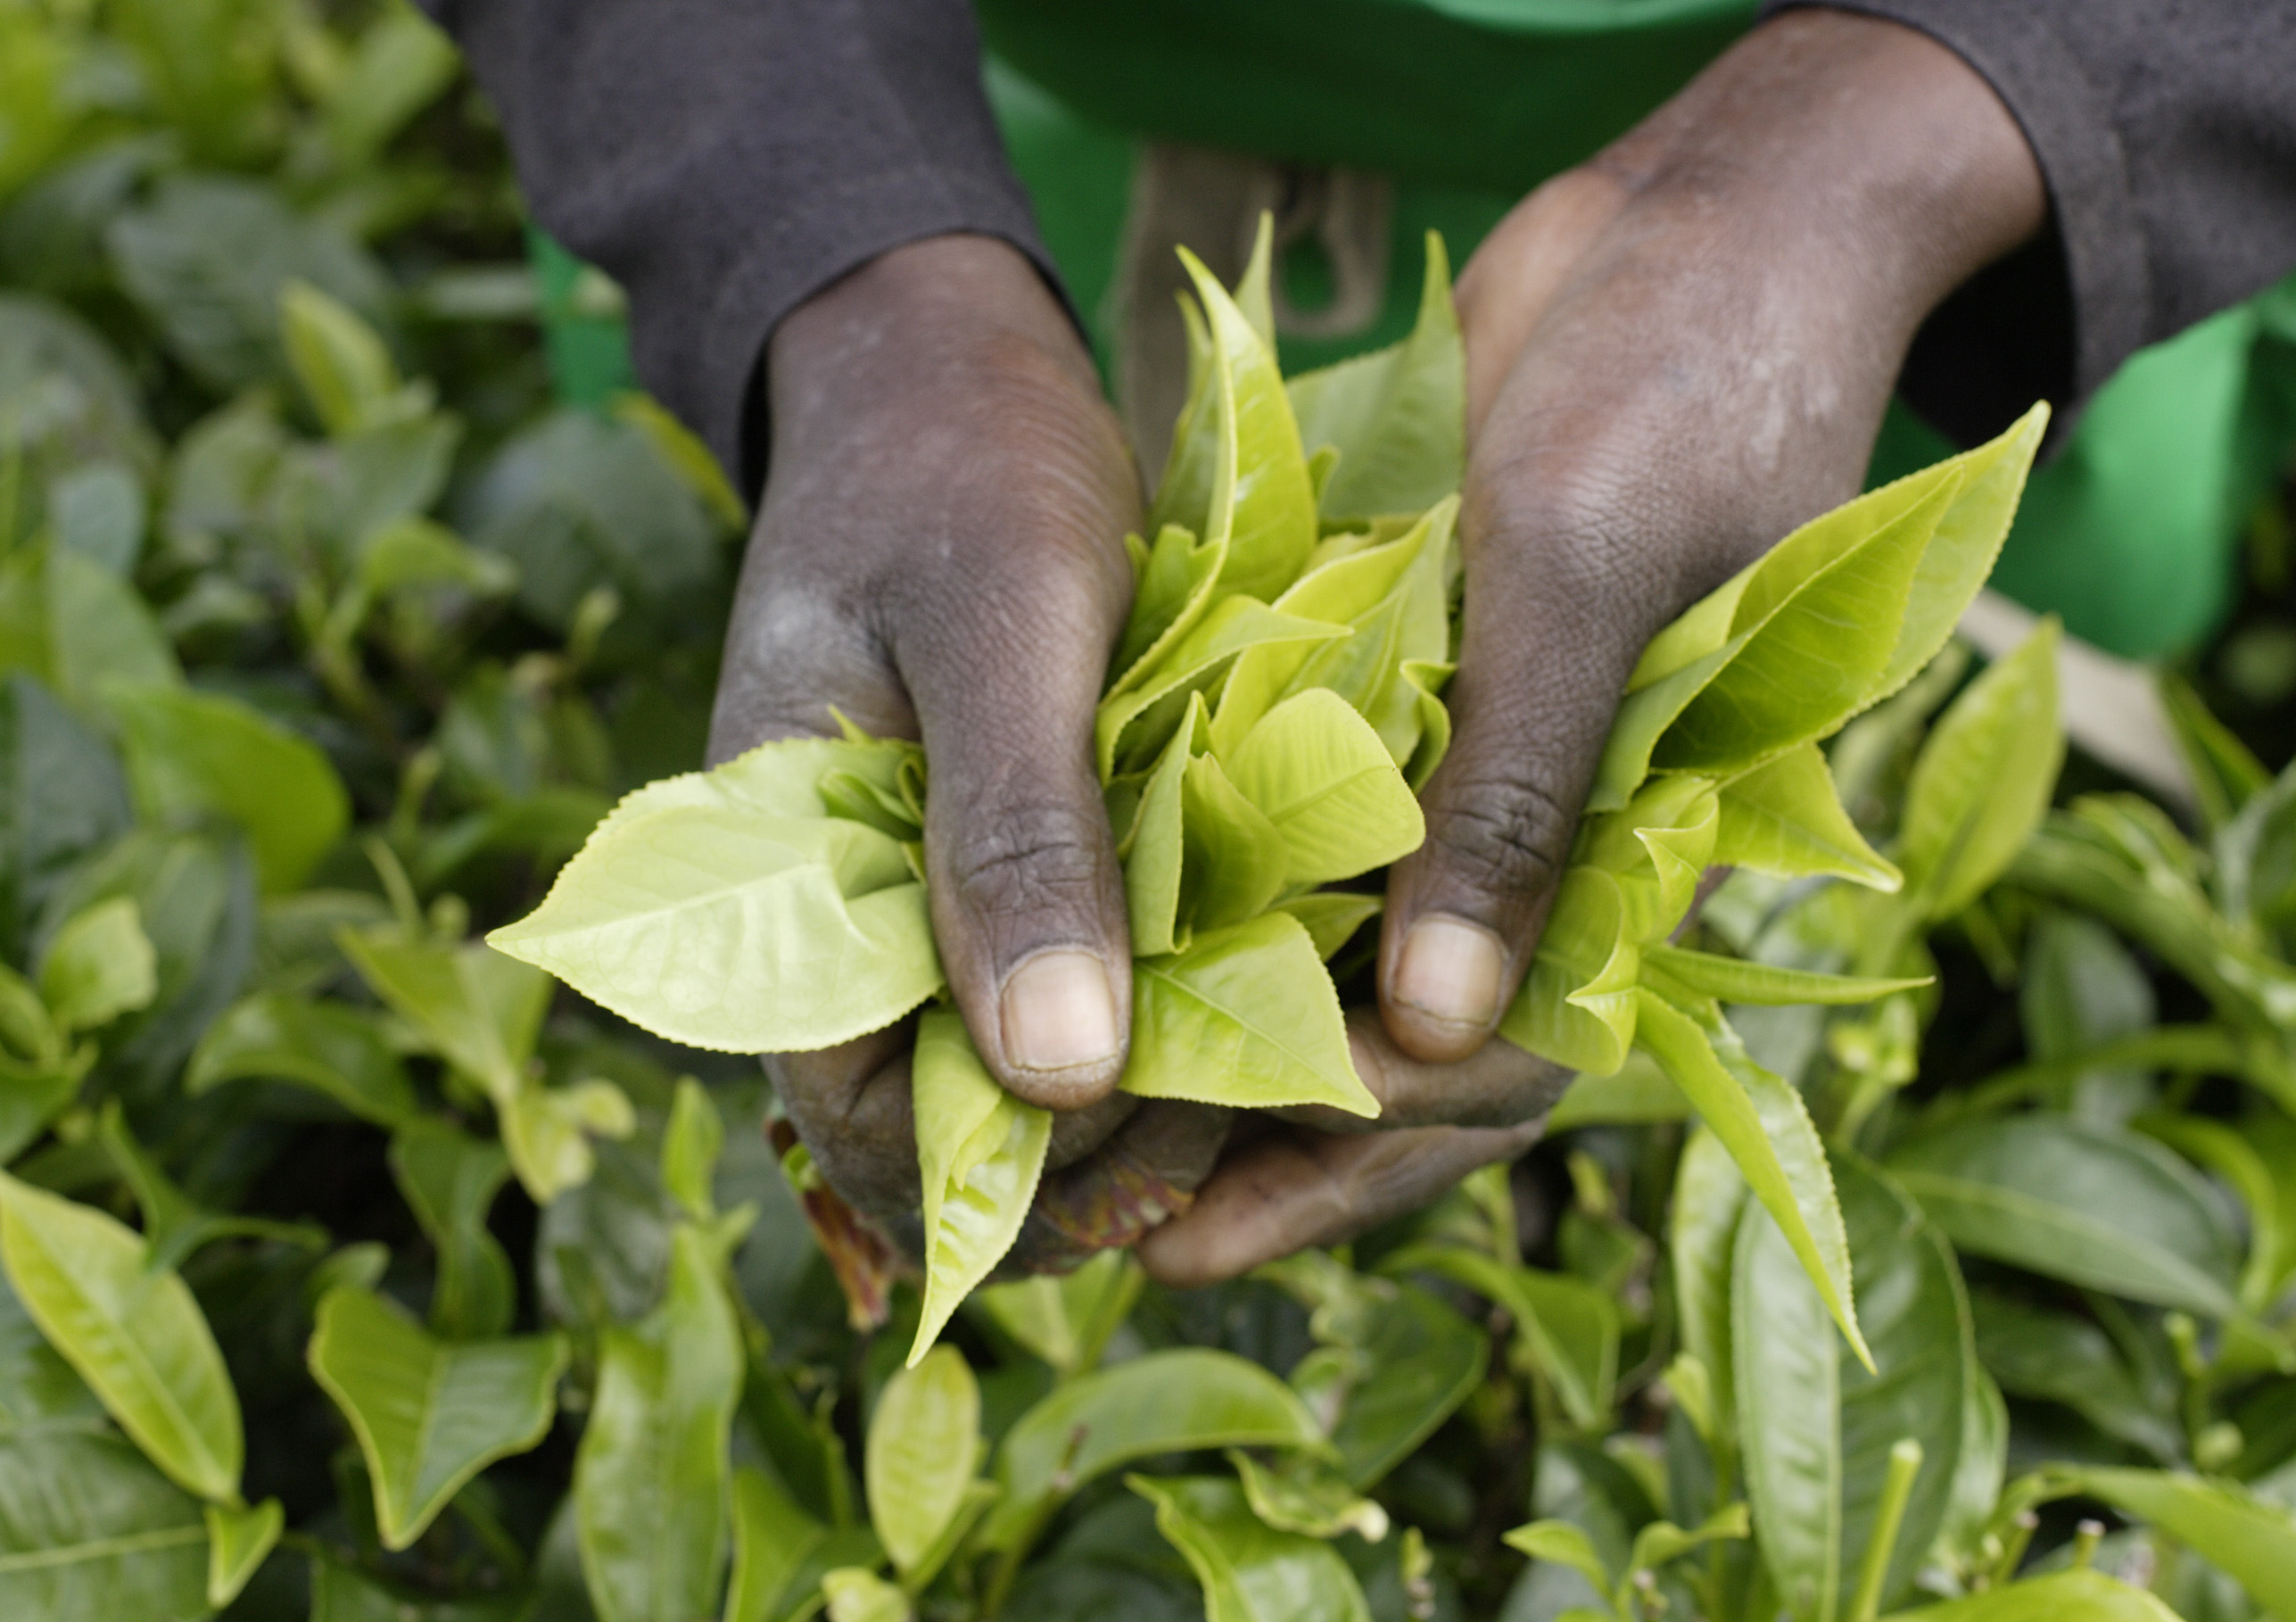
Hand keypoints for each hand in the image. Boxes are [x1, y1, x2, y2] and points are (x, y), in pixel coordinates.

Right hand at [715, 235, 1227, 1254]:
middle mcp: (848, 927)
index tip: (1167, 1117)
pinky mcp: (1012, 870)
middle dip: (1102, 1147)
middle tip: (1265, 1075)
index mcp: (781, 888)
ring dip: (1156, 1086)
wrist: (952, 368)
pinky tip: (1272, 967)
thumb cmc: (963, 465)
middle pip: (953, 1133)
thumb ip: (1014, 834)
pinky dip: (1175, 1004)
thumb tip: (1056, 1080)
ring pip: (1026, 1081)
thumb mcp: (1001, 621)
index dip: (1007, 1167)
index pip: (862, 1123)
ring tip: (1291, 1026)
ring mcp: (929, 903)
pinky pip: (1080, 993)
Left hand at [1136, 9, 2045, 1284]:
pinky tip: (1123, 949)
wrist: (1705, 232)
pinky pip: (1325, 850)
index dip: (1350, 1160)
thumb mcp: (1589, 569)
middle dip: (1266, 1147)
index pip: (1500, 1068)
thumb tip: (1439, 1038)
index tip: (1191, 1218)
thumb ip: (1521, 796)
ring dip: (1234, 1048)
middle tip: (1108, 1225)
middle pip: (1411, 1056)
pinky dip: (1236, 910)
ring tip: (1085, 1127)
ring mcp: (1489, 781)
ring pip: (1357, 969)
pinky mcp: (1425, 709)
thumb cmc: (1680, 385)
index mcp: (1642, 856)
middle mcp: (1560, 849)